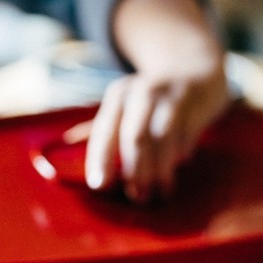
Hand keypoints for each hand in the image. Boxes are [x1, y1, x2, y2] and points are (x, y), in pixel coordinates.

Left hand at [92, 0, 231, 202]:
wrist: (193, 66)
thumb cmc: (153, 96)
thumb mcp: (126, 104)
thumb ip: (104, 127)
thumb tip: (68, 142)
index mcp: (119, 95)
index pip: (105, 130)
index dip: (100, 158)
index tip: (99, 185)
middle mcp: (142, 91)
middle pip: (135, 136)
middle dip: (135, 170)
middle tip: (138, 197)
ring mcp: (169, 94)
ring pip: (163, 137)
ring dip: (161, 168)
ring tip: (160, 192)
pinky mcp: (194, 100)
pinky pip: (186, 132)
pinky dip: (181, 153)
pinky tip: (179, 166)